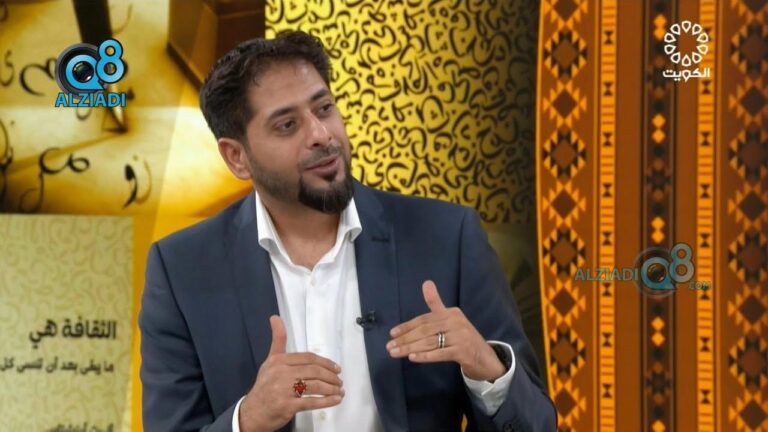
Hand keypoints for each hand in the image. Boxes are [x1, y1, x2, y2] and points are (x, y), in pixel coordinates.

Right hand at [239, 315, 343, 431]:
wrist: (252, 413)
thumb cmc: (264, 386)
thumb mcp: (270, 361)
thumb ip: (278, 340)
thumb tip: (275, 317)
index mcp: (278, 361)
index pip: (308, 358)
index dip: (325, 362)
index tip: (336, 368)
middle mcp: (280, 373)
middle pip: (313, 371)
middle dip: (330, 376)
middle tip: (339, 381)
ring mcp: (283, 390)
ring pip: (315, 385)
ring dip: (331, 388)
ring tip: (339, 391)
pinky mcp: (287, 406)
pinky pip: (312, 402)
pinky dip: (327, 401)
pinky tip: (336, 400)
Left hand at [386, 280, 506, 381]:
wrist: (484, 356)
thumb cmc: (462, 337)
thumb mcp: (450, 319)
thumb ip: (436, 303)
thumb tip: (426, 282)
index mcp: (451, 312)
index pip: (424, 319)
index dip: (407, 326)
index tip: (392, 333)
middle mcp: (455, 322)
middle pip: (425, 331)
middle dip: (405, 339)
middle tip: (389, 346)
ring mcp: (460, 337)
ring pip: (429, 343)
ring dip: (410, 348)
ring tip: (395, 353)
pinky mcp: (462, 351)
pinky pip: (440, 354)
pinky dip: (425, 356)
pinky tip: (412, 357)